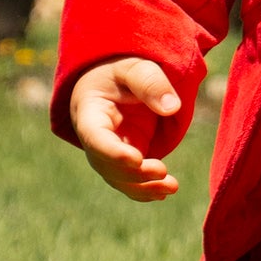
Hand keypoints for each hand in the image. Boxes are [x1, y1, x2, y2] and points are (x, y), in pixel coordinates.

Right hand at [69, 56, 181, 200]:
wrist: (115, 81)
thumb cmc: (122, 71)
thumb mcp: (135, 67)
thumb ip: (150, 83)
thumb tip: (172, 107)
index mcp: (89, 114)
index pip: (95, 138)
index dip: (113, 152)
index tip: (136, 158)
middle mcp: (93, 139)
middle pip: (107, 164)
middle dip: (134, 173)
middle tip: (163, 172)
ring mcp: (106, 152)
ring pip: (118, 178)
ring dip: (143, 187)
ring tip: (171, 187)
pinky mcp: (122, 159)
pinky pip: (129, 180)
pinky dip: (144, 190)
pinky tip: (164, 193)